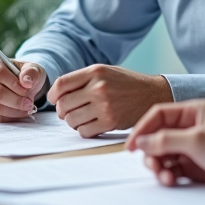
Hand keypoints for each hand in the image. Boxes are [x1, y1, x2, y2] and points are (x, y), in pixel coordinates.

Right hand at [0, 55, 46, 120]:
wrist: (18, 86)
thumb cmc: (24, 76)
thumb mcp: (33, 69)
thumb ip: (32, 72)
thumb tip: (26, 81)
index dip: (14, 84)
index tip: (27, 90)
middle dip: (15, 101)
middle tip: (29, 104)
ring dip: (14, 111)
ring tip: (26, 108)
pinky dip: (8, 118)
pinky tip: (17, 113)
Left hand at [47, 64, 172, 137]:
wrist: (152, 94)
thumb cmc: (125, 83)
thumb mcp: (105, 72)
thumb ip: (82, 79)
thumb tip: (57, 95)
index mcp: (95, 72)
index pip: (61, 84)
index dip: (52, 95)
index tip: (55, 100)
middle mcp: (99, 88)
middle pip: (63, 104)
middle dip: (63, 110)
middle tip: (71, 111)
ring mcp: (104, 106)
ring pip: (71, 120)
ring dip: (73, 121)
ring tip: (84, 117)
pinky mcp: (110, 122)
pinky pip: (84, 132)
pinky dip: (84, 130)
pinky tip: (93, 124)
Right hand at [126, 99, 204, 189]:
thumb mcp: (196, 140)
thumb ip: (165, 140)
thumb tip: (141, 142)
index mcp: (192, 112)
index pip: (158, 116)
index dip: (142, 129)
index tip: (130, 146)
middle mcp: (190, 127)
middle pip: (158, 137)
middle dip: (151, 152)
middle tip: (152, 167)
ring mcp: (192, 146)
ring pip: (164, 155)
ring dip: (160, 166)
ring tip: (165, 177)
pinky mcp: (195, 164)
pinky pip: (174, 168)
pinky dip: (169, 174)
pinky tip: (171, 180)